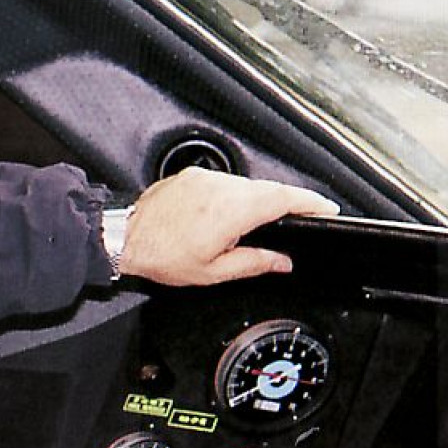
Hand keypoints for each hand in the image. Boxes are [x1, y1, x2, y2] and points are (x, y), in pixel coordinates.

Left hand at [116, 167, 339, 285]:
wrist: (121, 237)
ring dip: (256, 200)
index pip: (284, 198)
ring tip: (257, 224)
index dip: (310, 202)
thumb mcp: (213, 271)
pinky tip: (227, 214)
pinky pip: (223, 182)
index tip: (326, 208)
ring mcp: (205, 178)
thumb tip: (280, 262)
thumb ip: (254, 263)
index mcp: (231, 210)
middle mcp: (220, 187)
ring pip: (245, 185)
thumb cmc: (160, 255)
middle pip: (268, 189)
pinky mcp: (191, 176)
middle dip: (286, 203)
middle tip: (298, 219)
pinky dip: (234, 196)